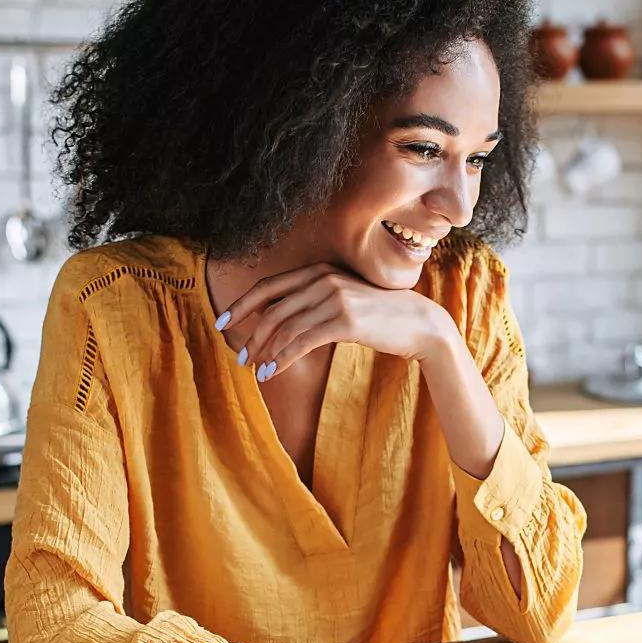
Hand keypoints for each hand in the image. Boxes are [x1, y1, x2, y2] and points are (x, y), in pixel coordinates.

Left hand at [217, 263, 454, 380]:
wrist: (419, 323)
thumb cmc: (379, 316)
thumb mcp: (343, 299)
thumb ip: (313, 302)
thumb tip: (276, 322)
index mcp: (320, 270)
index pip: (270, 286)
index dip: (242, 304)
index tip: (222, 321)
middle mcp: (324, 279)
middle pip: (273, 308)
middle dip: (251, 334)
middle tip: (240, 356)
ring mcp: (335, 298)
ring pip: (285, 327)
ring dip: (265, 351)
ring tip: (255, 369)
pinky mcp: (345, 320)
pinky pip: (303, 342)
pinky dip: (282, 358)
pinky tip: (272, 372)